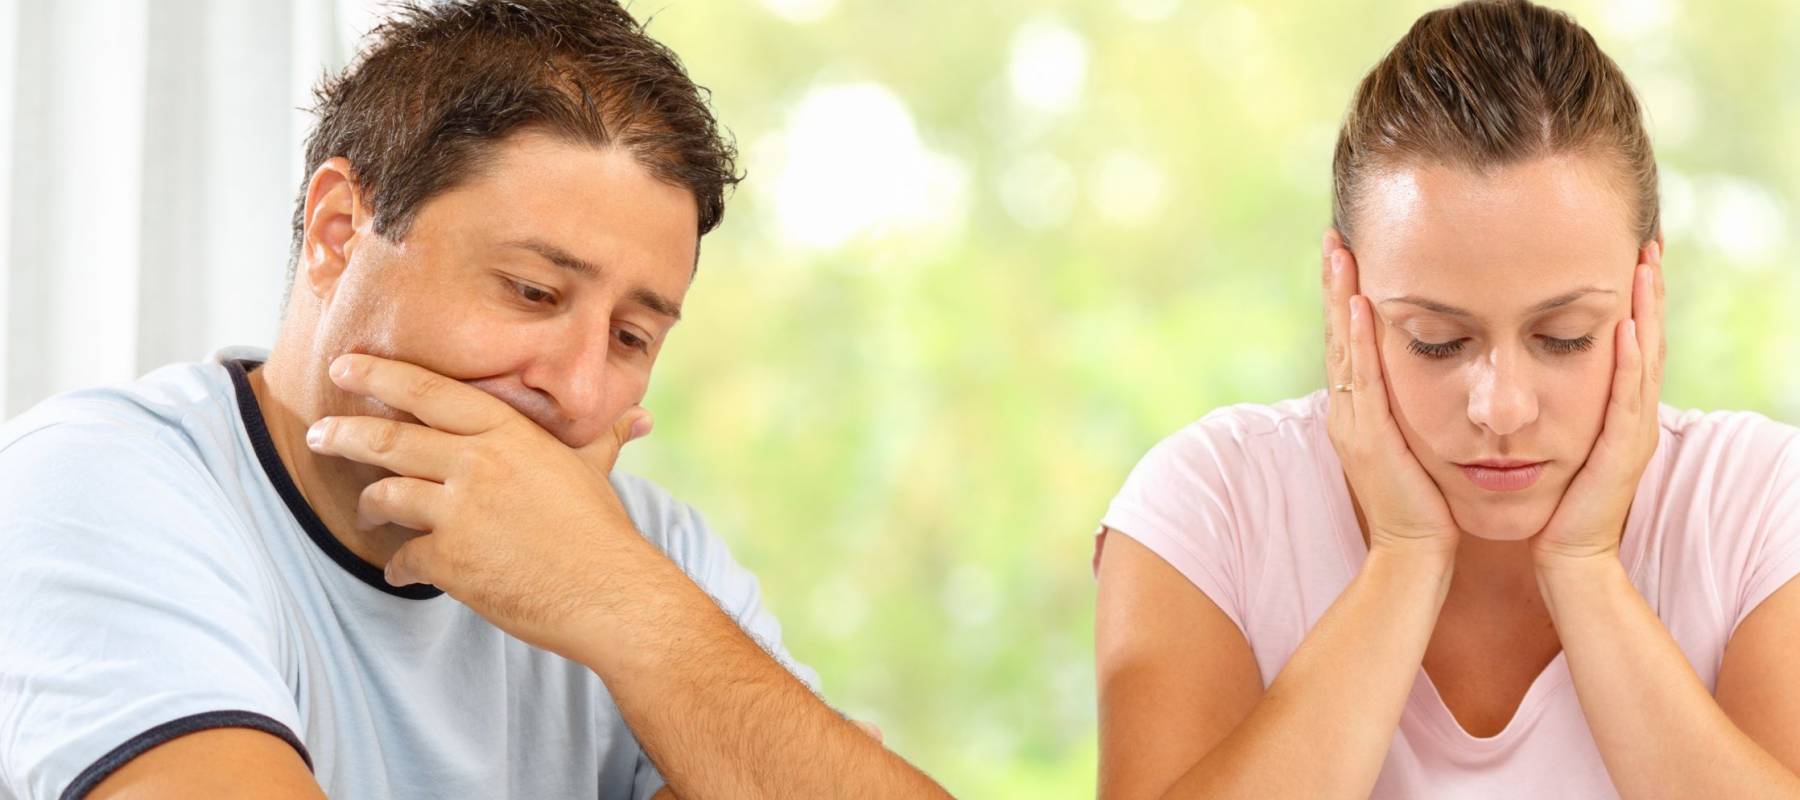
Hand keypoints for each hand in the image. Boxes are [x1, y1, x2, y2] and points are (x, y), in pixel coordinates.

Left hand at [304, 353, 652, 658]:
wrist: (611, 593)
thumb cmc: (604, 531)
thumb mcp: (595, 469)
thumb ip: (603, 436)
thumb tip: (639, 416)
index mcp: (508, 433)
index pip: (430, 391)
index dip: (382, 375)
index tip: (348, 366)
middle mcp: (478, 463)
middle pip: (390, 438)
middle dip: (344, 433)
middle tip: (319, 432)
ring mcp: (461, 511)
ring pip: (387, 494)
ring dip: (367, 504)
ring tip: (363, 511)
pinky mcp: (451, 560)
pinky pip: (404, 557)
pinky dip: (398, 566)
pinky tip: (401, 572)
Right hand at [1321, 231, 1459, 561]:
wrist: (1414, 558)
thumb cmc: (1424, 509)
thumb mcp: (1415, 449)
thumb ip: (1410, 417)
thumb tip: (1424, 385)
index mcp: (1359, 412)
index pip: (1350, 344)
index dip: (1346, 299)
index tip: (1349, 256)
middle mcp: (1348, 411)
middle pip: (1338, 335)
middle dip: (1336, 285)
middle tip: (1336, 237)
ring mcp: (1353, 423)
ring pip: (1343, 347)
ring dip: (1342, 298)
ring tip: (1341, 254)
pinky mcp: (1369, 437)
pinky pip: (1362, 377)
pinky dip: (1359, 339)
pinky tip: (1362, 305)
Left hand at [1532, 243, 1664, 566]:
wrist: (1566, 558)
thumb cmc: (1552, 504)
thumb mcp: (1556, 442)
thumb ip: (1553, 407)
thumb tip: (1526, 369)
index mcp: (1615, 409)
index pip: (1630, 341)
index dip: (1633, 298)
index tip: (1627, 252)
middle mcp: (1631, 415)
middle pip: (1648, 339)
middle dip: (1648, 291)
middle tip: (1648, 242)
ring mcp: (1632, 433)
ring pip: (1646, 360)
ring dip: (1648, 312)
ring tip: (1646, 268)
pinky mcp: (1621, 452)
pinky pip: (1629, 399)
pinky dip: (1631, 362)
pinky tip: (1629, 329)